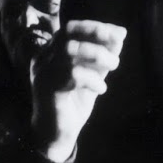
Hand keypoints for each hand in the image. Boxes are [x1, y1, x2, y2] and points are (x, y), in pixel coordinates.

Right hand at [31, 20, 126, 162]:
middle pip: (68, 35)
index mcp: (50, 54)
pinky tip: (101, 89)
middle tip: (118, 47)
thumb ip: (101, 57)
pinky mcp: (47, 90)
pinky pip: (73, 75)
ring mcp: (42, 74)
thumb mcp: (91, 75)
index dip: (95, 27)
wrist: (56, 135)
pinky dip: (93, 79)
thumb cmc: (73, 103)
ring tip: (114, 66)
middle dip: (97, 35)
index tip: (119, 33)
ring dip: (98, 55)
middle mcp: (42, 60)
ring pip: (70, 51)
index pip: (70, 29)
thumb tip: (120, 35)